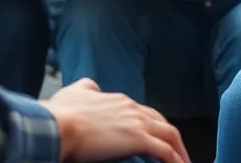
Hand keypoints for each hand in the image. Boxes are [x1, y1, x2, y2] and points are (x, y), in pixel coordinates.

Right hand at [45, 78, 188, 162]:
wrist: (59, 124)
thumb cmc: (61, 113)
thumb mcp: (75, 92)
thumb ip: (86, 87)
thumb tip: (92, 86)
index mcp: (119, 100)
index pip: (145, 112)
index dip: (154, 126)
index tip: (157, 138)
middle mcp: (132, 108)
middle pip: (162, 123)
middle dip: (173, 138)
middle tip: (179, 153)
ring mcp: (137, 122)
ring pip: (170, 136)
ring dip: (180, 151)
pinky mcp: (138, 139)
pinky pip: (166, 151)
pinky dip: (176, 160)